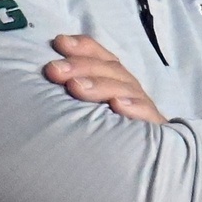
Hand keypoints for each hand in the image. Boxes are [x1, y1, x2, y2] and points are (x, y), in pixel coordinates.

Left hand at [43, 34, 164, 123]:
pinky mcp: (155, 127)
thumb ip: (73, 90)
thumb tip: (46, 76)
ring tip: (76, 86)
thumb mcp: (89, 108)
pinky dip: (132, 107)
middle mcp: (127, 87)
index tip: (60, 42)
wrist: (150, 158)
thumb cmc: (107, 130)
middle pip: (108, 69)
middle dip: (80, 66)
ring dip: (99, 85)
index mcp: (113, 78)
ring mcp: (142, 105)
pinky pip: (146, 114)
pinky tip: (117, 105)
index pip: (100, 56)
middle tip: (54, 70)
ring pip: (123, 88)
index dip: (82, 47)